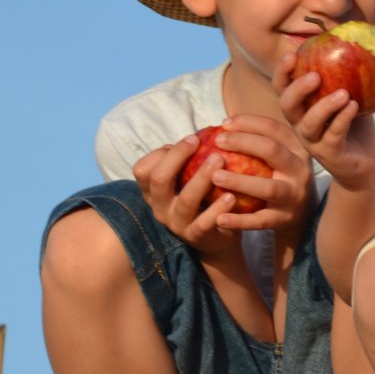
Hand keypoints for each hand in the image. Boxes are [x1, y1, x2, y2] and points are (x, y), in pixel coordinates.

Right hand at [132, 135, 243, 258]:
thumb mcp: (187, 180)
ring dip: (201, 178)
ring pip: (185, 200)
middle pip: (158, 179)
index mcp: (153, 192)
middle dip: (177, 157)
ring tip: (219, 160)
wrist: (216, 239)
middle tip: (198, 142)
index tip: (190, 140)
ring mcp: (177, 224)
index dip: (161, 153)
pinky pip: (205, 222)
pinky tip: (231, 196)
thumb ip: (187, 161)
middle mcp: (160, 208)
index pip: (142, 169)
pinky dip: (218, 208)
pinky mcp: (197, 237)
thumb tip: (200, 133)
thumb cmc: (201, 199)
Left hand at [206, 113, 313, 236]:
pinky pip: (260, 220)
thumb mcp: (280, 157)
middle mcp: (300, 170)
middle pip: (272, 150)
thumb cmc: (280, 178)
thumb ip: (259, 141)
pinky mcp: (285, 219)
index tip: (224, 123)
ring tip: (215, 177)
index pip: (274, 128)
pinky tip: (219, 218)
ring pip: (268, 187)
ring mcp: (294, 196)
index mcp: (297, 149)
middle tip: (218, 142)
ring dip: (240, 181)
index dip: (249, 122)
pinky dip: (239, 220)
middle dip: (244, 142)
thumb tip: (223, 125)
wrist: (303, 216)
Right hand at [274, 52, 374, 190]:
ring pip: (308, 124)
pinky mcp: (330, 154)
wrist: (364, 164)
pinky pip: (332, 136)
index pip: (282, 87)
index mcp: (301, 108)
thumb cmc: (354, 124)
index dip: (282, 71)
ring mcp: (313, 142)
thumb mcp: (352, 93)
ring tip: (343, 93)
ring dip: (323, 106)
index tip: (294, 53)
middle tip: (315, 75)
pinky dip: (342, 120)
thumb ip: (351, 70)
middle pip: (286, 106)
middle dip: (297, 89)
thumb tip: (366, 32)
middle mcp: (301, 125)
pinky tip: (353, 106)